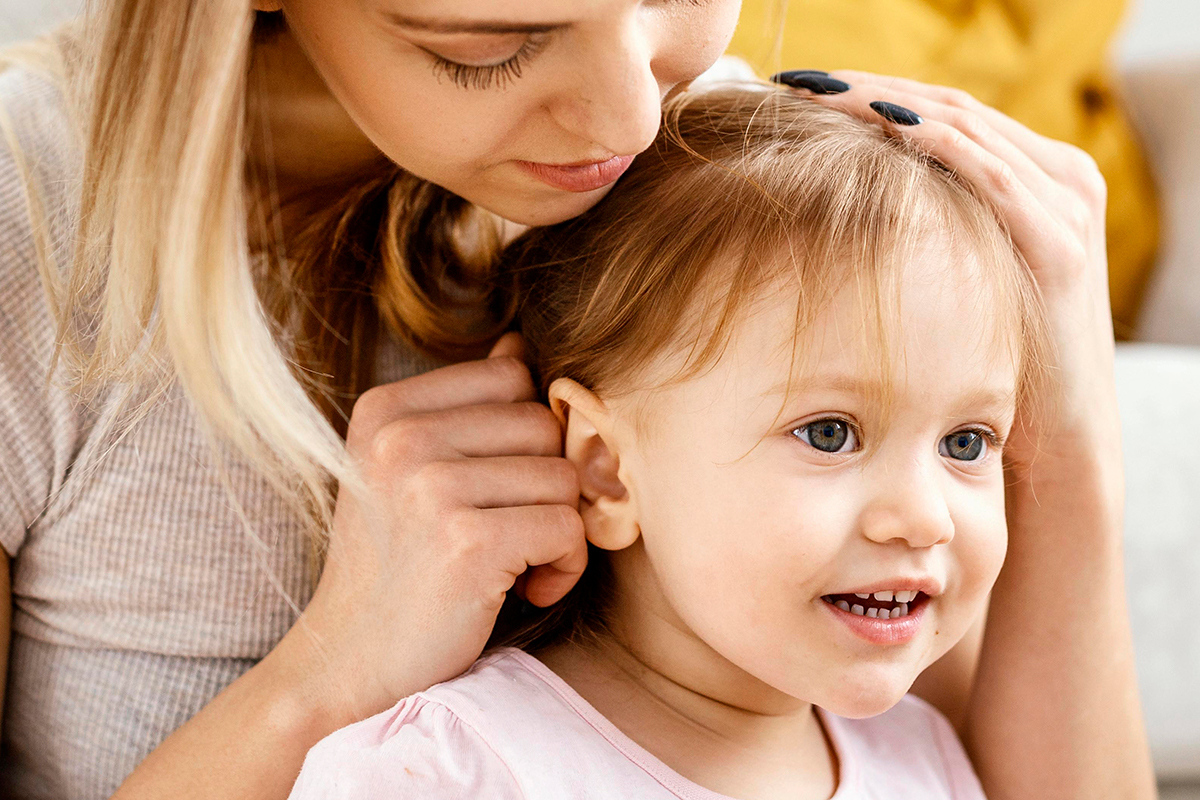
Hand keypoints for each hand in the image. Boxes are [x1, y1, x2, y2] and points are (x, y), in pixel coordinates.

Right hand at [286, 333, 586, 724]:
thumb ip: (463, 407)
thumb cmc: (393, 564)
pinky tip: (525, 589)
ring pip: (565, 477)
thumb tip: (518, 344)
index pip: (512, 377)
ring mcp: (431, 489)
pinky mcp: (467, 543)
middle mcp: (402, 439)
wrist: (348, 662)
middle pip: (544, 425)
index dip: (525, 436)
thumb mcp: (407, 470)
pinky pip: (568, 528)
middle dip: (545, 483)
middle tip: (510, 531)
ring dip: (558, 529)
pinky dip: (565, 566)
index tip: (496, 486)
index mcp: (385, 410)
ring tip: (513, 562)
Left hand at [776, 70, 1120, 481]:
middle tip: (796, 80)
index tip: (802, 88)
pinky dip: (931, 142)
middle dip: (867, 89)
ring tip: (817, 93)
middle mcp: (1058, 178)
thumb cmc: (990, 367)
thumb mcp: (956, 282)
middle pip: (949, 107)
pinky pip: (988, 171)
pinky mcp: (1058, 242)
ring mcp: (1064, 205)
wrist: (1055, 444)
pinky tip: (877, 125)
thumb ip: (926, 235)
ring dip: (885, 103)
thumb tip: (840, 211)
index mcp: (1034, 179)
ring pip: (963, 126)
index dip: (871, 93)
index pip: (943, 113)